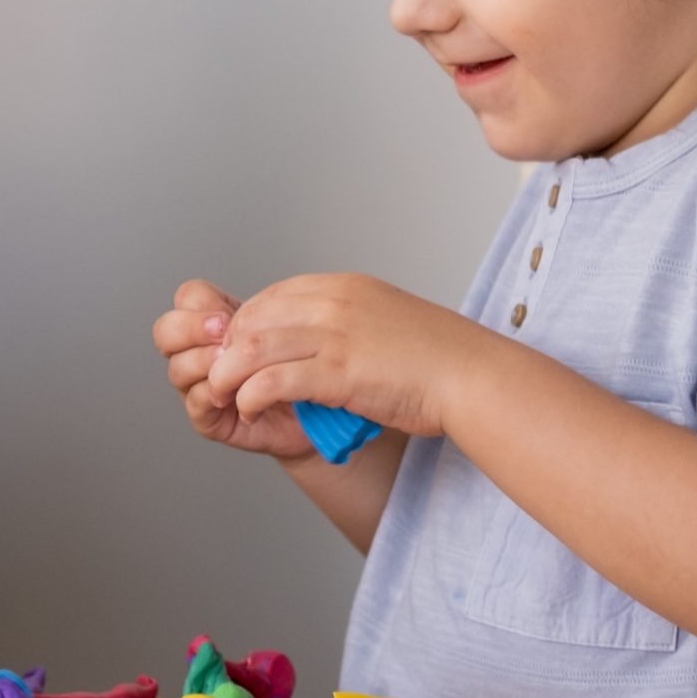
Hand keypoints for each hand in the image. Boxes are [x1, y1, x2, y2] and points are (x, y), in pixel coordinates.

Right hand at [153, 279, 311, 459]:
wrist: (315, 409)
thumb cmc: (297, 366)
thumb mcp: (280, 329)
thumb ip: (256, 315)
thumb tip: (239, 312)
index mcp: (210, 323)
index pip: (187, 298)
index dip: (200, 303)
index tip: (227, 314)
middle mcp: (195, 353)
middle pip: (165, 331)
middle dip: (189, 328)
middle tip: (222, 331)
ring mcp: (196, 386)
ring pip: (178, 367)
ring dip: (205, 361)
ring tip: (235, 362)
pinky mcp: (205, 418)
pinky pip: (196, 401)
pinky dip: (214, 393)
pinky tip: (239, 392)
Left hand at [202, 272, 494, 441]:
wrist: (473, 376)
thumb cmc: (437, 357)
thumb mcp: (385, 319)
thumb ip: (349, 323)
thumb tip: (319, 341)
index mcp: (344, 287)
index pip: (272, 296)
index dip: (246, 325)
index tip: (240, 351)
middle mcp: (333, 303)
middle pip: (254, 318)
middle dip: (228, 349)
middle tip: (223, 376)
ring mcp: (334, 335)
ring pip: (251, 348)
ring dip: (228, 375)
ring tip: (225, 395)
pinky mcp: (337, 372)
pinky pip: (272, 381)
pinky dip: (251, 397)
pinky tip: (250, 410)